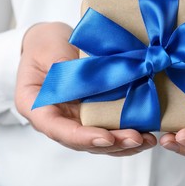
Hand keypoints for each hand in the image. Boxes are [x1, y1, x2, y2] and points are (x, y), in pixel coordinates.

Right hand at [15, 22, 156, 155]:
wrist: (52, 41)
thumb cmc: (45, 45)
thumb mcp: (47, 51)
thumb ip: (62, 68)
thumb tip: (88, 80)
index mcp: (37, 107)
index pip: (58, 130)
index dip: (82, 137)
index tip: (106, 137)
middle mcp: (58, 119)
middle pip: (83, 141)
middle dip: (112, 143)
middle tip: (136, 138)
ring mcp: (76, 118)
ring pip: (99, 140)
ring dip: (123, 144)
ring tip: (147, 139)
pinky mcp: (93, 113)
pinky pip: (108, 128)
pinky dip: (126, 133)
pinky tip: (145, 133)